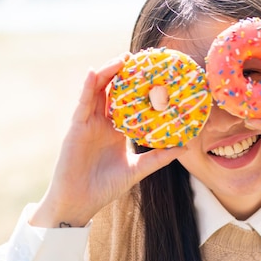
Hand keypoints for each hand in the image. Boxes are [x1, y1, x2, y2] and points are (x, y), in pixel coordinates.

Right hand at [31, 54, 184, 226]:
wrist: (80, 203)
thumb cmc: (106, 187)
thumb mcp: (137, 169)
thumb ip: (158, 158)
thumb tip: (185, 147)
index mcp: (116, 130)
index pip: (127, 102)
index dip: (137, 86)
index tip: (152, 72)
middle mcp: (102, 122)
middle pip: (112, 91)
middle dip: (122, 73)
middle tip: (137, 57)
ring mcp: (88, 123)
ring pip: (97, 91)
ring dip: (108, 73)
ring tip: (121, 58)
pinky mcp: (76, 128)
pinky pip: (83, 104)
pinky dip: (87, 87)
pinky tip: (94, 72)